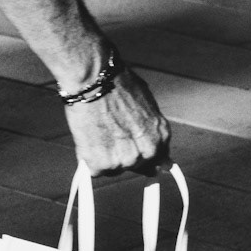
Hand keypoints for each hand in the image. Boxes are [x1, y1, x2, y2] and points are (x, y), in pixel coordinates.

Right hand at [64, 63, 170, 177]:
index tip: (132, 150)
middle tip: (109, 133)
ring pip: (112, 168)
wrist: (95, 80)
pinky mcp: (101, 164)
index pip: (156, 160)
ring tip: (98, 130)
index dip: (140, 153)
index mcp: (160, 138)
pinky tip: (87, 137)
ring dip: (104, 155)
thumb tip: (162, 159)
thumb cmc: (118, 84)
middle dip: (122, 153)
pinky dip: (88, 158)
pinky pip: (94, 170)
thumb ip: (152, 131)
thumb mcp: (147, 105)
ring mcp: (124, 161)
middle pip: (134, 166)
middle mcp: (146, 153)